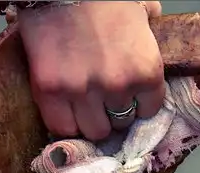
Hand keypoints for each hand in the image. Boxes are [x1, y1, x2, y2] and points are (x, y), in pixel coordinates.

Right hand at [18, 1, 165, 140]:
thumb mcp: (141, 13)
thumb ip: (149, 38)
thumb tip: (150, 44)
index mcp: (146, 69)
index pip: (149, 110)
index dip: (139, 104)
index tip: (129, 98)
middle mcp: (117, 86)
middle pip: (120, 124)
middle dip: (114, 113)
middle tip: (104, 100)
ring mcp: (81, 92)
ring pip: (93, 131)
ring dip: (90, 121)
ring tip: (83, 106)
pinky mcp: (49, 93)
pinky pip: (61, 127)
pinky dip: (64, 123)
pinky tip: (65, 109)